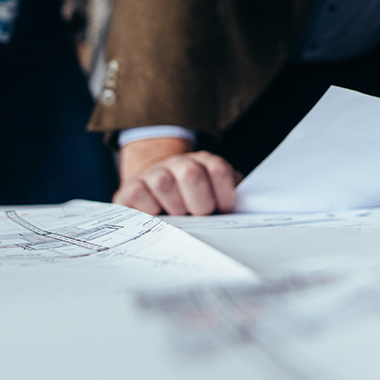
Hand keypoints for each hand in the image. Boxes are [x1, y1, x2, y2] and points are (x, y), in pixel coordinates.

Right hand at [114, 136, 240, 215]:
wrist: (156, 190)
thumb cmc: (194, 200)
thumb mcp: (216, 195)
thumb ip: (232, 197)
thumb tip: (247, 207)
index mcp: (205, 162)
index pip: (219, 170)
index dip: (224, 194)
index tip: (224, 209)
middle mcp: (179, 163)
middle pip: (192, 175)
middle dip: (200, 204)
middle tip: (200, 216)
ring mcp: (154, 173)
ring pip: (164, 184)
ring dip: (175, 208)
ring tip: (179, 217)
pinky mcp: (131, 187)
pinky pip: (139, 195)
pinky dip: (150, 211)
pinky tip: (157, 215)